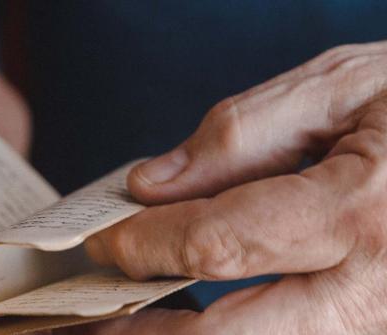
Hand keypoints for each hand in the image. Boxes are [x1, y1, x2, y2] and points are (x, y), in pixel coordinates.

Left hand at [78, 42, 386, 333]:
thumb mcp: (337, 89)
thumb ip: (236, 135)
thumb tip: (150, 184)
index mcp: (362, 212)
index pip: (218, 242)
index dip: (145, 244)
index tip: (101, 238)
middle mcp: (372, 290)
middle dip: (144, 331)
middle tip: (87, 315)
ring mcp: (372, 321)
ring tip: (122, 320)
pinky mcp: (364, 326)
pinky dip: (221, 330)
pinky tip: (186, 312)